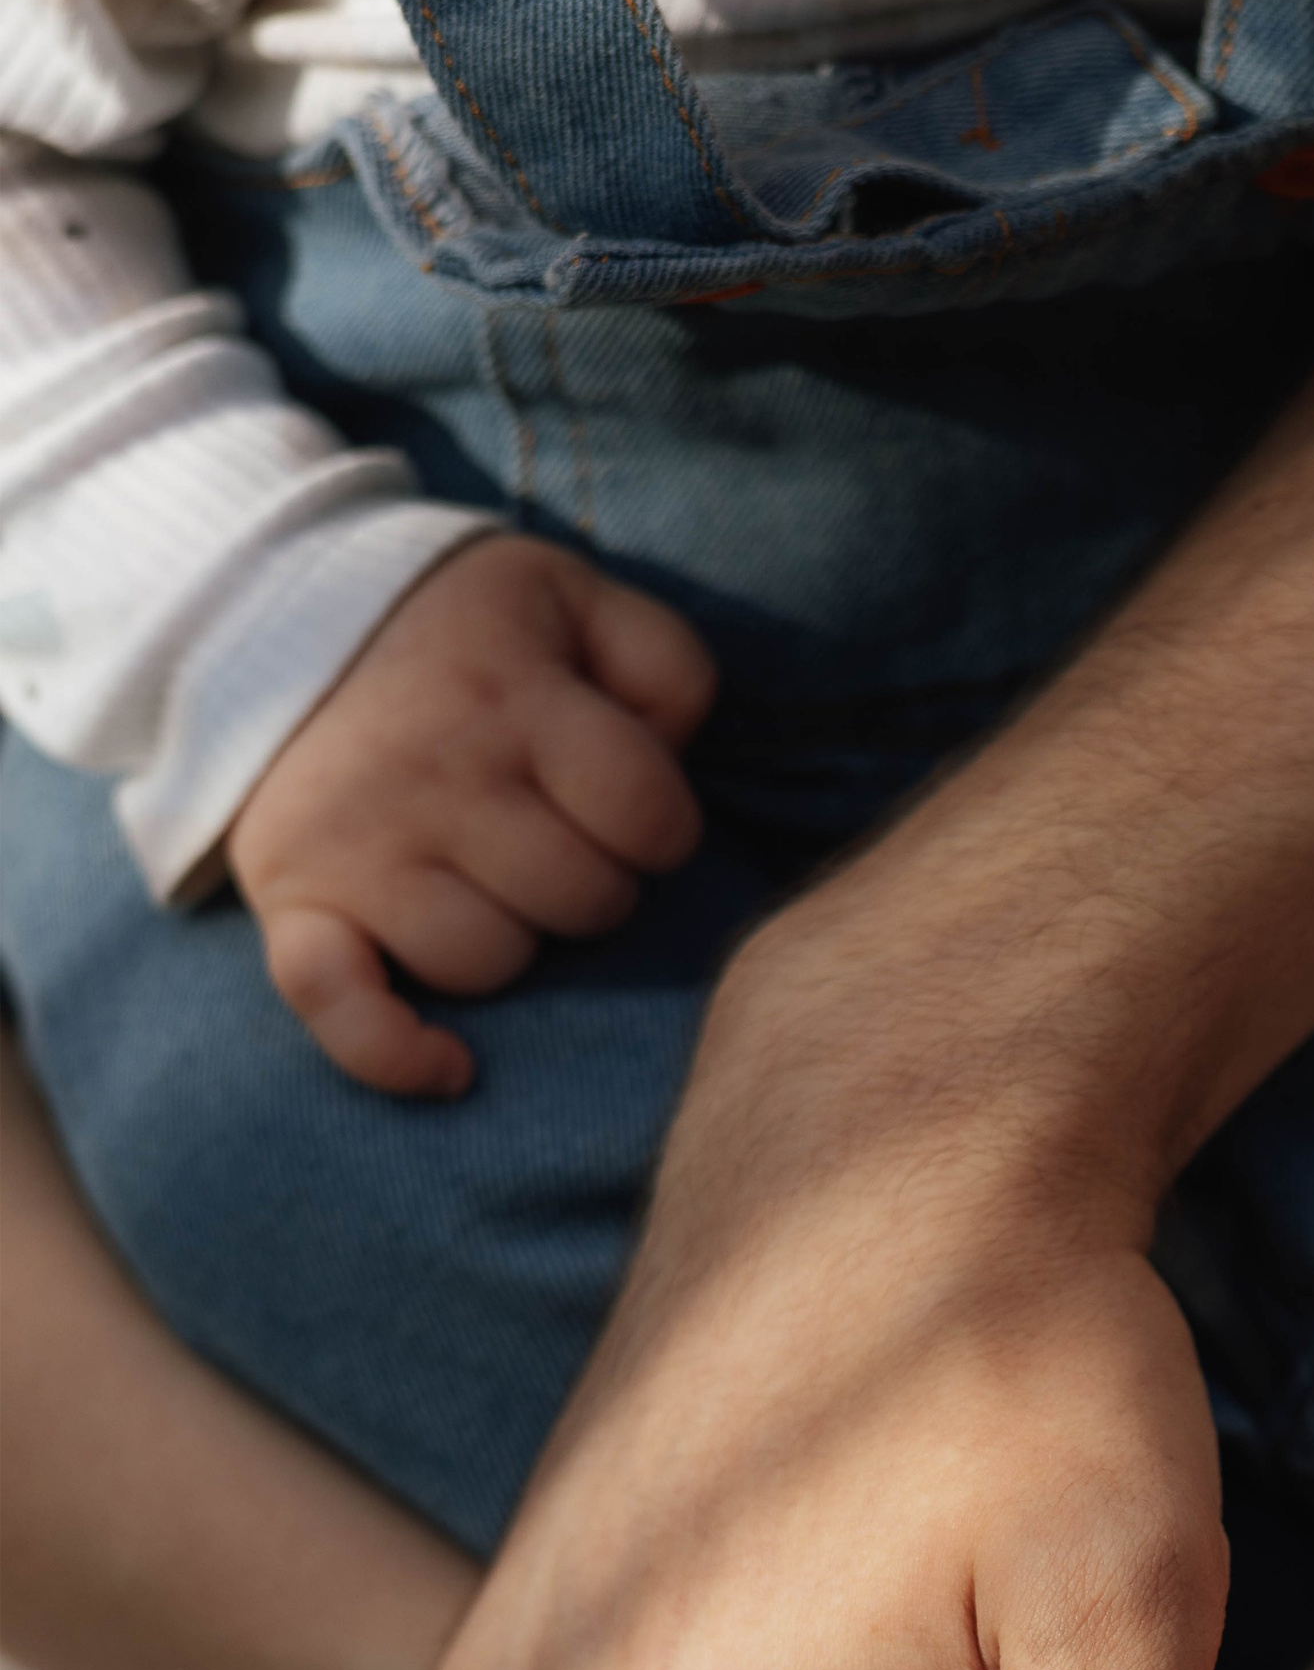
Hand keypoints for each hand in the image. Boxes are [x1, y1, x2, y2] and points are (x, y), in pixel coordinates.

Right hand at [226, 534, 715, 1097]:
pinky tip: (452, 1067)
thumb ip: (665, 665)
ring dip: (512, 938)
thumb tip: (674, 760)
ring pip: (489, 962)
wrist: (283, 621)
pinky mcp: (289, 898)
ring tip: (486, 879)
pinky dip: (392, 1051)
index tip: (629, 806)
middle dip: (594, 882)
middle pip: (583, 902)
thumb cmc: (469, 633)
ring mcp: (353, 843)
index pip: (650, 818)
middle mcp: (431, 773)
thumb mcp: (580, 601)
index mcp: (513, 697)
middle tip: (553, 836)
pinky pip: (338, 1005)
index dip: (664, 828)